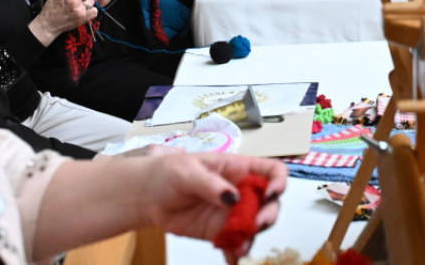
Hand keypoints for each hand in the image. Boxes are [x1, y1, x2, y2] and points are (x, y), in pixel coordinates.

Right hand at [29, 0, 98, 44]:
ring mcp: (79, 10)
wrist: (47, 26)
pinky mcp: (82, 18)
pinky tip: (87, 11)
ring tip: (83, 4)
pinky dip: (92, 11)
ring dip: (89, 1)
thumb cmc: (49, 11)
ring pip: (92, 0)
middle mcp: (74, 0)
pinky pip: (94, 11)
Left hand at [138, 153, 286, 262]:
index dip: (278, 181)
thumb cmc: (167, 172)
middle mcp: (240, 191)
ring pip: (255, 226)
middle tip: (255, 226)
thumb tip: (233, 198)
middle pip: (270, 203)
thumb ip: (210, 184)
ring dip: (252, 237)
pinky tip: (232, 259)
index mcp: (237, 168)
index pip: (271, 171)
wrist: (146, 197)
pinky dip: (236, 253)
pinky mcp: (220, 232)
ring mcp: (232, 214)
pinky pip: (236, 244)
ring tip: (239, 247)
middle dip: (268, 215)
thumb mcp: (186, 171)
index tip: (270, 194)